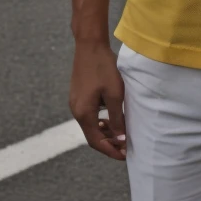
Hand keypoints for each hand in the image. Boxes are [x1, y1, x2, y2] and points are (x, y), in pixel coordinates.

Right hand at [69, 41, 126, 161]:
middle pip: (92, 135)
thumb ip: (117, 118)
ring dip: (105, 131)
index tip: (124, 155)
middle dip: (108, 142)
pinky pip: (89, 114)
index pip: (96, 142)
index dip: (110, 150)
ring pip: (90, 125)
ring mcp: (76, 102)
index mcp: (84, 113)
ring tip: (121, 133)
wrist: (89, 45)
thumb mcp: (115, 95)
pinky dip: (100, 120)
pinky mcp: (78, 95)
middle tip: (125, 147)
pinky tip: (112, 117)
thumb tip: (120, 140)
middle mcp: (76, 110)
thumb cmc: (103, 68)